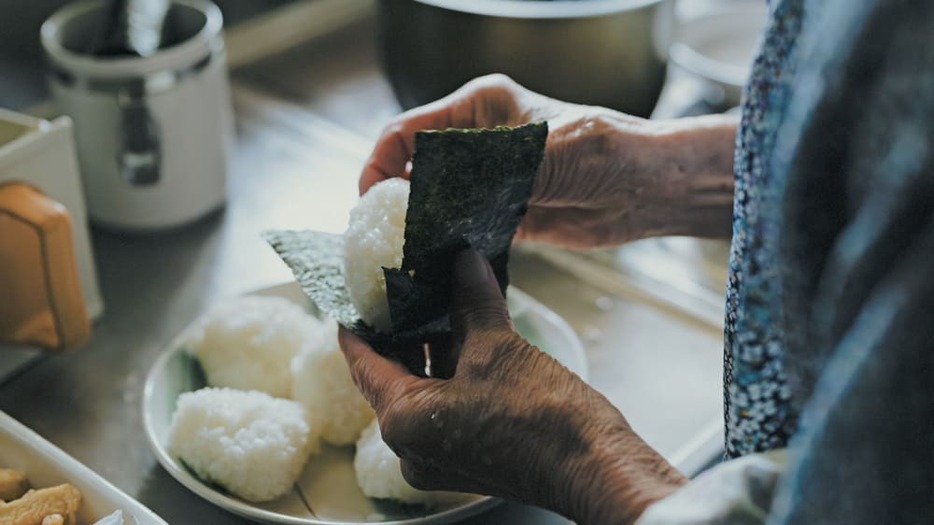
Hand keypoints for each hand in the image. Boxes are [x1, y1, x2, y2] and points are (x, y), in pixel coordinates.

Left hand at [339, 249, 686, 523]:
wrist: (594, 467)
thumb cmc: (542, 416)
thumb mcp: (498, 346)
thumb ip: (471, 300)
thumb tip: (463, 261)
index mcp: (404, 420)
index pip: (363, 365)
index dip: (356, 328)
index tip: (352, 300)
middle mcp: (411, 447)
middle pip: (390, 380)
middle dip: (398, 336)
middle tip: (401, 294)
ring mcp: (438, 458)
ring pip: (419, 395)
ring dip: (426, 355)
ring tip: (435, 309)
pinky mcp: (465, 460)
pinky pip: (441, 410)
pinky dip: (446, 377)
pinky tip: (464, 343)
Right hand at [362, 74, 736, 246]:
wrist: (651, 187)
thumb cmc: (611, 150)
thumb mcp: (548, 151)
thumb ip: (494, 170)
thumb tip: (439, 194)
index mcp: (481, 110)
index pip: (408, 130)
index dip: (379, 163)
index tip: (368, 200)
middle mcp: (479, 144)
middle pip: (415, 169)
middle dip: (394, 200)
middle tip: (380, 239)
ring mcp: (492, 181)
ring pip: (437, 203)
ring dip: (420, 228)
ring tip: (404, 259)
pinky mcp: (507, 214)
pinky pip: (464, 230)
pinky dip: (449, 246)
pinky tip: (439, 266)